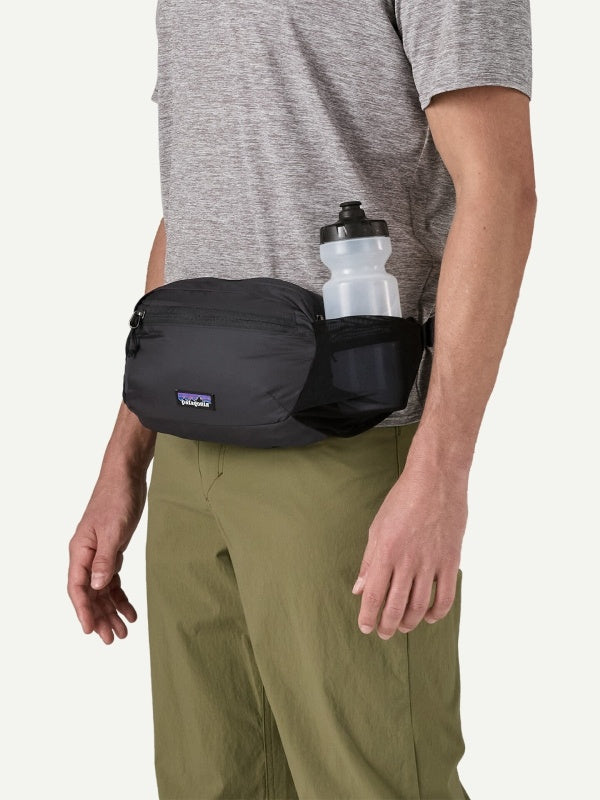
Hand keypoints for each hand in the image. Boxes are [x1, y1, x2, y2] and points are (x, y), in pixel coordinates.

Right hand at [67, 467, 146, 643]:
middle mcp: (86, 555)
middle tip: (113, 639)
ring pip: (101, 590)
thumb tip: (97, 586)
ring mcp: (99, 554)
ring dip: (111, 610)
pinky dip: (120, 595)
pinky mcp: (112, 551)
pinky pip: (112, 580)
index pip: (77, 588)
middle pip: (89, 594)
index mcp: (80, 551)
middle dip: (100, 617)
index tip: (91, 631)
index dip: (83, 611)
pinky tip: (130, 609)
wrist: (126, 477)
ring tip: (124, 631)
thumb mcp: (113, 531)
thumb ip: (105, 560)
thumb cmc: (117, 499)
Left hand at [352, 451, 468, 638]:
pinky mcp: (451, 561)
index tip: (365, 627)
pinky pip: (445, 597)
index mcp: (386, 552)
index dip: (368, 617)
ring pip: (419, 606)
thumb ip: (369, 561)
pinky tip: (428, 616)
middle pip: (396, 607)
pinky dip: (436, 613)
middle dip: (388, 626)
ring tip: (403, 626)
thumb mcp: (377, 527)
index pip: (374, 596)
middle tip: (384, 633)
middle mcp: (407, 561)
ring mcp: (431, 562)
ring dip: (409, 622)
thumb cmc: (403, 500)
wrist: (436, 480)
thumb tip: (359, 588)